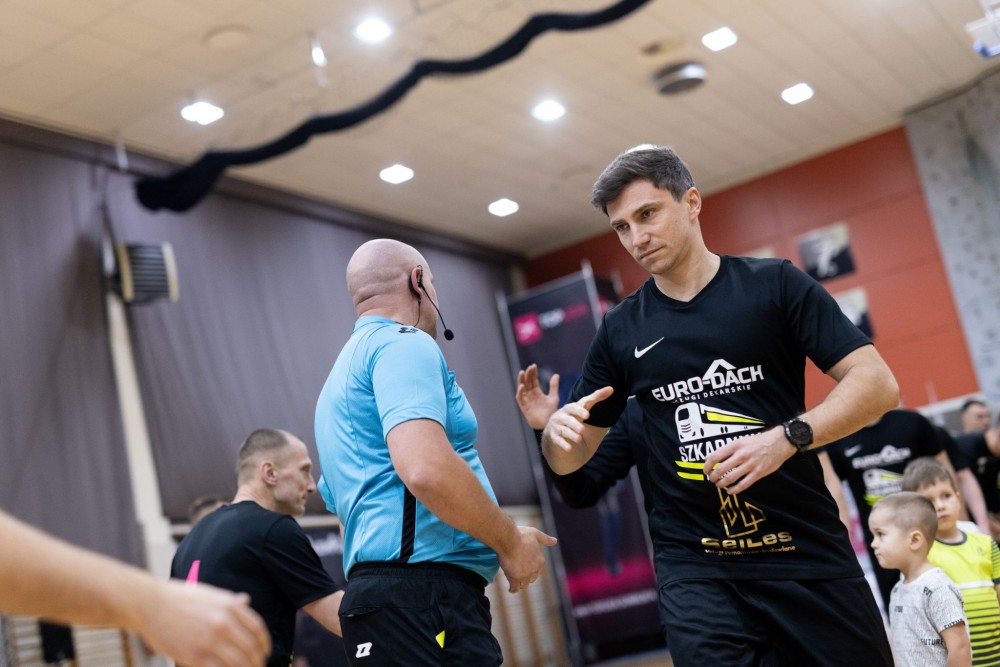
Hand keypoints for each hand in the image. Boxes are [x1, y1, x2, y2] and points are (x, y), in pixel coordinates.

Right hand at [140, 581, 270, 666]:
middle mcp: (225, 623)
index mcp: (230, 606)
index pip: (257, 629)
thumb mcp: (209, 594)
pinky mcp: (196, 656)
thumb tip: (246, 601)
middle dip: (257, 661)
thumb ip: (229, 601)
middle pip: (251, 648)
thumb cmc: (178, 598)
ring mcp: (211, 640)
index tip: (265, 652)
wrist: (150, 604)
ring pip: (239, 662)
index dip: (264, 644)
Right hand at [497, 526, 557, 593]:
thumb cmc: (521, 535)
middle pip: (531, 579)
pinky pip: (515, 588)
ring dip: (519, 583)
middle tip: (518, 572)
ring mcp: (524, 575)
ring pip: (523, 585)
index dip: (530, 568)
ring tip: (514, 581)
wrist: (509, 539)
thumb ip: (545, 539)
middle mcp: (534, 570)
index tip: (524, 566)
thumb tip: (555, 541)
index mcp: (540, 561)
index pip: (537, 570)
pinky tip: (511, 589)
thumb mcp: (535, 534)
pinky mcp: (515, 578)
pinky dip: (513, 589)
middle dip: (526, 577)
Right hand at [515, 364, 559, 428]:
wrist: (549, 424)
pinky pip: (520, 398)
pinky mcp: (524, 407)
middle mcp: (530, 395)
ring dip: (521, 381)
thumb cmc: (551, 412)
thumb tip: (556, 374)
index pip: (533, 380)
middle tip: (529, 367)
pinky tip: (522, 386)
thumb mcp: (554, 397)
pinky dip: (520, 392)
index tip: (534, 366)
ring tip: (522, 373)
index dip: (533, 373)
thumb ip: (553, 386)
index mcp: (537, 392)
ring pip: (522, 389)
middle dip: (527, 375)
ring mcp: (527, 401)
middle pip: (527, 382)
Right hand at [544, 385, 613, 451]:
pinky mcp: (554, 437)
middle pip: (568, 420)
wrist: (557, 431)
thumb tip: (611, 388)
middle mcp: (561, 417)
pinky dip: (563, 445)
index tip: (587, 415)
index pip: (574, 408)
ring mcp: (557, 427)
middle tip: (582, 430)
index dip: (580, 411)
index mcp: (569, 409)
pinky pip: (558, 441)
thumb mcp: (584, 407)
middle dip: (575, 425)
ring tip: (579, 439)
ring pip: (564, 431)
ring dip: (571, 435)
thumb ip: (596, 397)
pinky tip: (569, 448)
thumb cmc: (574, 417)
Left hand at [702, 426, 795, 494]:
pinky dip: (734, 489)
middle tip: (711, 479)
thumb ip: (727, 449)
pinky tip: (730, 491)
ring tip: (718, 485)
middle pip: (721, 469)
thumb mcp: (741, 440)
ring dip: (721, 484)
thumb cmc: (759, 441)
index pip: (715, 457)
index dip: (707, 466)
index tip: (705, 470)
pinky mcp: (758, 473)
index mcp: (735, 445)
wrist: (779, 442)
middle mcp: (742, 455)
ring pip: (730, 478)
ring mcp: (750, 465)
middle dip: (713, 476)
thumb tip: (710, 457)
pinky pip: (744, 484)